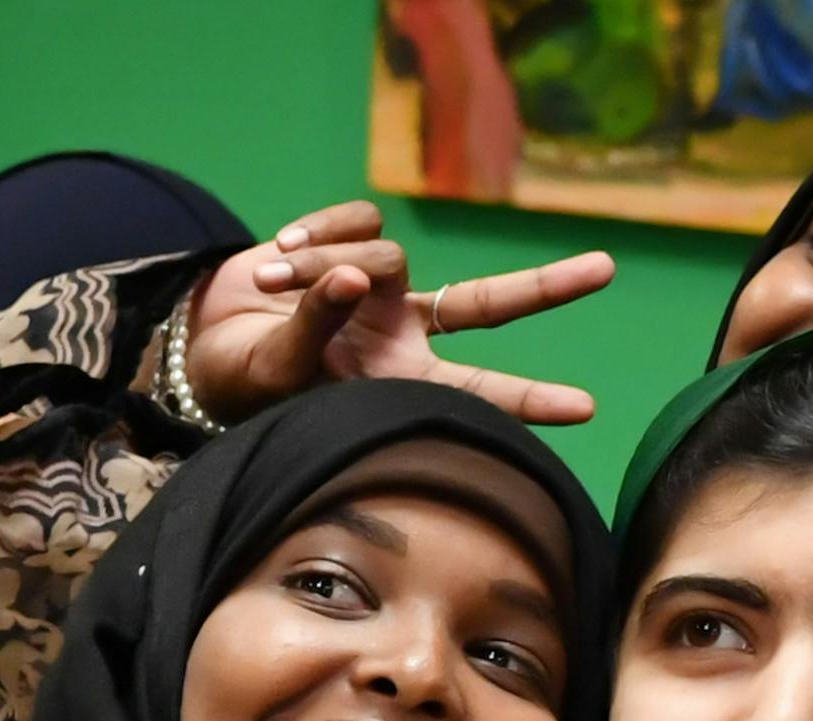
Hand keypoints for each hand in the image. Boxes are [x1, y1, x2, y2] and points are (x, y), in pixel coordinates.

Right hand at [184, 200, 612, 424]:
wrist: (204, 346)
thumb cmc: (248, 382)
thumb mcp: (278, 369)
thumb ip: (316, 325)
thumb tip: (354, 274)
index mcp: (398, 385)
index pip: (476, 393)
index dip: (530, 402)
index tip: (587, 408)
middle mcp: (404, 337)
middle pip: (488, 305)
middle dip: (547, 287)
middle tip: (608, 269)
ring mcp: (382, 289)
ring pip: (386, 254)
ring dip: (323, 262)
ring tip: (271, 284)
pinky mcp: (353, 246)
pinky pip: (355, 220)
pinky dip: (313, 231)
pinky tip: (277, 254)